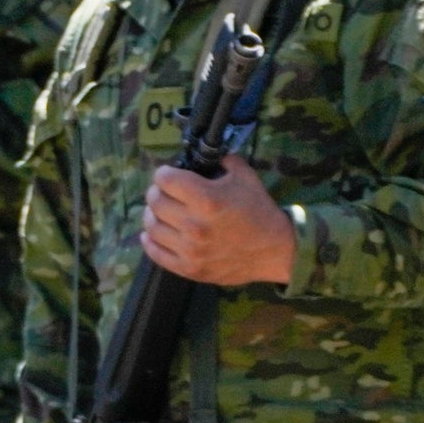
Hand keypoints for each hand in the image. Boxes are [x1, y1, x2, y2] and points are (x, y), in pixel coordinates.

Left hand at [141, 153, 297, 286]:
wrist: (274, 250)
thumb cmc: (259, 211)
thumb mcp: (245, 177)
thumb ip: (223, 160)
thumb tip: (203, 154)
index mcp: (207, 199)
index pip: (165, 179)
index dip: (164, 172)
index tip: (168, 173)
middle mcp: (194, 225)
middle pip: (155, 201)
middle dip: (156, 191)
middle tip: (163, 191)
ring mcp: (189, 249)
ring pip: (151, 227)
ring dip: (152, 214)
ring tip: (160, 211)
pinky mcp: (189, 268)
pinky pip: (156, 254)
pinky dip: (149, 241)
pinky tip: (152, 233)